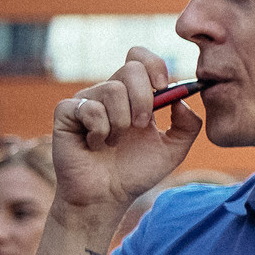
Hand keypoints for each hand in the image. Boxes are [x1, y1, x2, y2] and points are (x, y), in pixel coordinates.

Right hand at [53, 49, 199, 219]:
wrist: (107, 196)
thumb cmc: (136, 172)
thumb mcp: (173, 149)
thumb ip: (188, 124)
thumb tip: (182, 99)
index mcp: (134, 95)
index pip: (140, 58)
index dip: (154, 64)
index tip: (164, 87)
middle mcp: (109, 92)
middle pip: (131, 68)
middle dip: (144, 99)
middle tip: (141, 126)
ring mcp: (87, 101)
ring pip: (112, 89)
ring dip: (122, 121)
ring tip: (115, 141)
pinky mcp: (66, 113)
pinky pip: (89, 107)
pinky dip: (100, 130)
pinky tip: (96, 144)